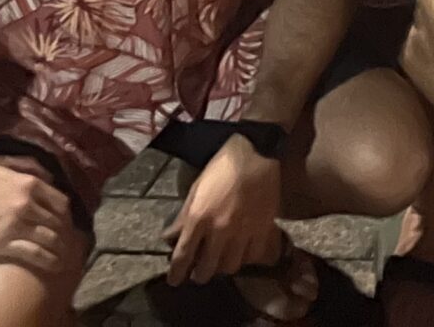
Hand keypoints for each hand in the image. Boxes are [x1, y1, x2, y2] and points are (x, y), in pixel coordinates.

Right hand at [0, 158, 78, 274]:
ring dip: (61, 248)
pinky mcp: (5, 243)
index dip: (65, 215)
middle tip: (67, 243)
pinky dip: (48, 259)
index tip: (65, 223)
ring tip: (64, 257)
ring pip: (50, 237)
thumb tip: (48, 175)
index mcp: (29, 183)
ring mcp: (18, 224)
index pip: (59, 202)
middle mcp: (28, 203)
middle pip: (57, 221)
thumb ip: (26, 165)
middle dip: (65, 233)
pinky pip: (35, 252)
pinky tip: (54, 265)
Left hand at [165, 134, 282, 285]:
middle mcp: (219, 229)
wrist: (256, 152)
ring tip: (221, 261)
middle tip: (199, 272)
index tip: (175, 280)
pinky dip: (244, 259)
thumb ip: (183, 217)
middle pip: (207, 269)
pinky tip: (241, 252)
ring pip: (230, 266)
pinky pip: (252, 256)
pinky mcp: (262, 228)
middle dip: (199, 275)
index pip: (183, 256)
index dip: (177, 273)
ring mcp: (243, 230)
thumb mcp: (196, 189)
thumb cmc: (222, 167)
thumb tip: (170, 238)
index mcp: (198, 218)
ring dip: (222, 267)